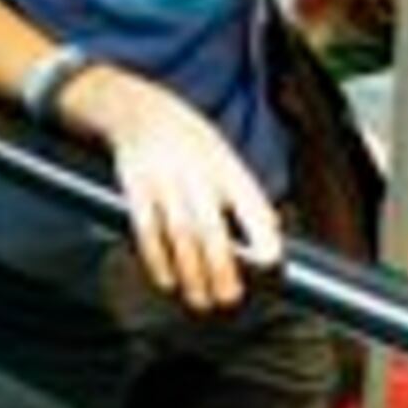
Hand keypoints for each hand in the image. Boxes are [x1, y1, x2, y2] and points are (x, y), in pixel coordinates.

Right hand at [95, 74, 282, 308]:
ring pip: (180, 235)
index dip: (263, 236)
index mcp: (226, 167)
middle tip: (229, 298)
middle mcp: (196, 174)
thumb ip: (247, 194)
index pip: (251, 205)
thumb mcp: (225, 156)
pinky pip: (146, 229)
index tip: (270, 265)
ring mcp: (164, 181)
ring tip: (200, 300)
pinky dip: (156, 259)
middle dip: (222, 269)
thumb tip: (272, 232)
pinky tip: (166, 280)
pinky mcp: (135, 188)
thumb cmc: (189, 140)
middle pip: (212, 229)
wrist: (137, 108)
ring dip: (191, 272)